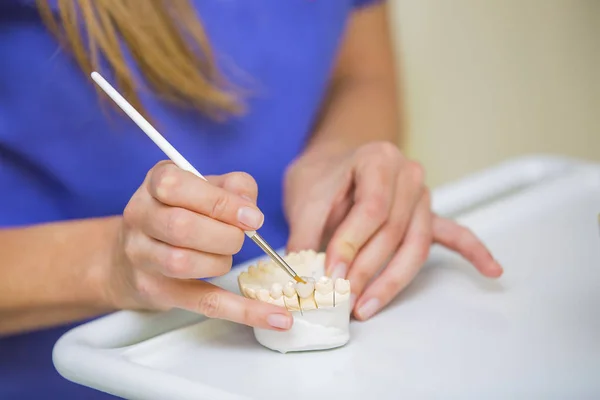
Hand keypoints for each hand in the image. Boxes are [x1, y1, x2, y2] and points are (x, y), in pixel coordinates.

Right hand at [105, 161, 292, 330]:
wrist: (132, 255)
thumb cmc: (179, 212)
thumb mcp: (205, 188)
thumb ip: (234, 187)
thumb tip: (251, 210)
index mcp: (155, 183)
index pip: (176, 186)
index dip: (219, 202)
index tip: (252, 217)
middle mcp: (140, 216)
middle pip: (180, 226)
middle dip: (225, 235)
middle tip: (242, 237)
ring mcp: (141, 256)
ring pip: (183, 263)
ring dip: (220, 262)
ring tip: (226, 257)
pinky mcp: (156, 290)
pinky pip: (204, 303)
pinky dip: (244, 311)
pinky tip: (276, 317)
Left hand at [284, 141, 502, 319]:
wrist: (332, 164)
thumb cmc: (321, 179)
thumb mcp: (305, 198)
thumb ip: (304, 234)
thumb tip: (303, 276)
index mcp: (378, 160)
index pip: (372, 209)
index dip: (352, 244)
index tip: (332, 273)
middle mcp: (407, 175)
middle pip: (394, 231)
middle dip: (367, 270)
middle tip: (343, 299)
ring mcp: (421, 197)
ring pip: (415, 245)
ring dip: (392, 279)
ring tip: (369, 306)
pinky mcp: (426, 216)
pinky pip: (453, 234)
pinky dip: (473, 252)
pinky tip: (491, 270)